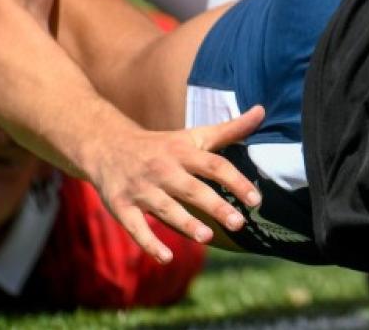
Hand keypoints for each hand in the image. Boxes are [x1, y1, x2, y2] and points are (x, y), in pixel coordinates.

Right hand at [84, 106, 266, 262]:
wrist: (107, 146)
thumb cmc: (162, 145)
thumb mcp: (194, 135)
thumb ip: (230, 129)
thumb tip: (262, 111)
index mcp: (184, 153)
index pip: (214, 166)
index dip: (236, 181)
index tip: (256, 200)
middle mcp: (163, 170)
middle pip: (193, 188)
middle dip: (216, 206)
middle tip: (239, 223)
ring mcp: (141, 189)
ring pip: (166, 208)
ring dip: (186, 224)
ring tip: (208, 237)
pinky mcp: (121, 206)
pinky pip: (136, 228)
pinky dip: (149, 243)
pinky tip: (167, 258)